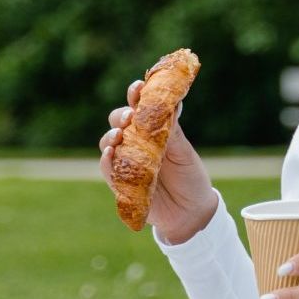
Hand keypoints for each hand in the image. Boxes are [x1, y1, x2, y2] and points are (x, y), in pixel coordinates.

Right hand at [98, 79, 217, 242]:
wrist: (191, 212)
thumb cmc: (190, 178)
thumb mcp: (185, 153)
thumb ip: (174, 132)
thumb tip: (173, 103)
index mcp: (153, 130)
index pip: (140, 107)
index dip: (136, 95)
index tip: (139, 87)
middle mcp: (136, 142)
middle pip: (118, 121)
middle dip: (121, 116)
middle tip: (129, 117)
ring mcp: (126, 161)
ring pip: (109, 143)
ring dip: (111, 136)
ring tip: (119, 135)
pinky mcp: (121, 182)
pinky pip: (108, 169)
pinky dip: (106, 160)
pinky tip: (111, 153)